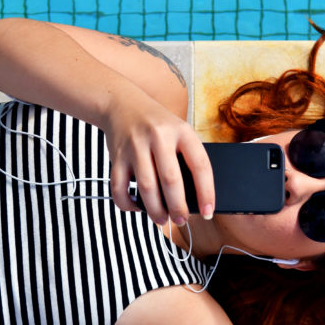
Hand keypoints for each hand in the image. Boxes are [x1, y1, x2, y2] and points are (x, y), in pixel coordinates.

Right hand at [101, 82, 214, 225]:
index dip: (206, 192)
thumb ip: (186, 157)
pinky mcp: (117, 156)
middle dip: (178, 207)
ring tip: (162, 219)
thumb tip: (193, 199)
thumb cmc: (158, 124)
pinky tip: (136, 207)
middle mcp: (159, 137)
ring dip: (155, 210)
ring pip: (146, 188)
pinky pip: (119, 188)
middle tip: (182, 221)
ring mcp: (135, 146)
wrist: (122, 103)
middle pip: (171, 180)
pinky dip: (127, 203)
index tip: (208, 212)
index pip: (200, 165)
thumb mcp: (178, 131)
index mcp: (182, 131)